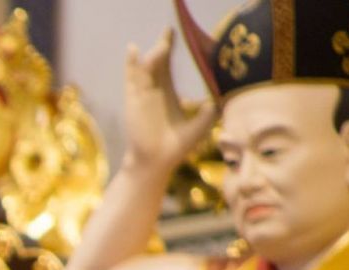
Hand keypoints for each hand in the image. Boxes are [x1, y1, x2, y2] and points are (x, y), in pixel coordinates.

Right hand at [122, 30, 214, 172]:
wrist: (156, 162)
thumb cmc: (176, 147)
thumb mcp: (199, 126)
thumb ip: (208, 113)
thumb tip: (216, 101)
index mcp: (168, 94)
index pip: (168, 67)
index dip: (171, 50)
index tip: (175, 34)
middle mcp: (154, 92)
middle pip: (157, 62)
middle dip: (162, 45)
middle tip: (168, 29)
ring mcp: (143, 95)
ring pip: (146, 68)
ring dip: (153, 55)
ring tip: (162, 45)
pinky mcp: (134, 101)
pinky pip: (132, 79)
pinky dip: (131, 64)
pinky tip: (133, 50)